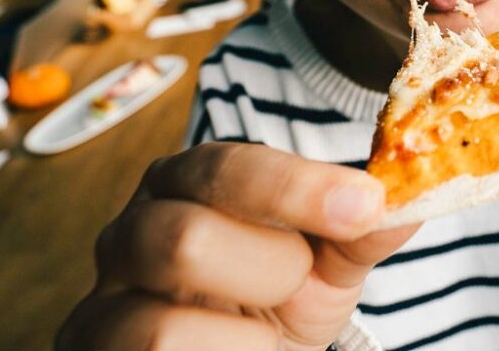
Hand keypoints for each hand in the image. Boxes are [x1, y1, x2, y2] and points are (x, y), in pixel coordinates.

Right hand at [58, 143, 416, 349]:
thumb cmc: (281, 299)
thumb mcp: (329, 262)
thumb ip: (360, 230)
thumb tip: (405, 203)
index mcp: (190, 180)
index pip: (230, 167)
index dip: (298, 188)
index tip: (365, 205)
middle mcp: (132, 229)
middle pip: (185, 237)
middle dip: (270, 271)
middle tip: (299, 283)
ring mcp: (102, 301)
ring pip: (161, 325)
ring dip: (245, 334)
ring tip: (264, 330)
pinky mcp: (93, 349)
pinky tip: (238, 350)